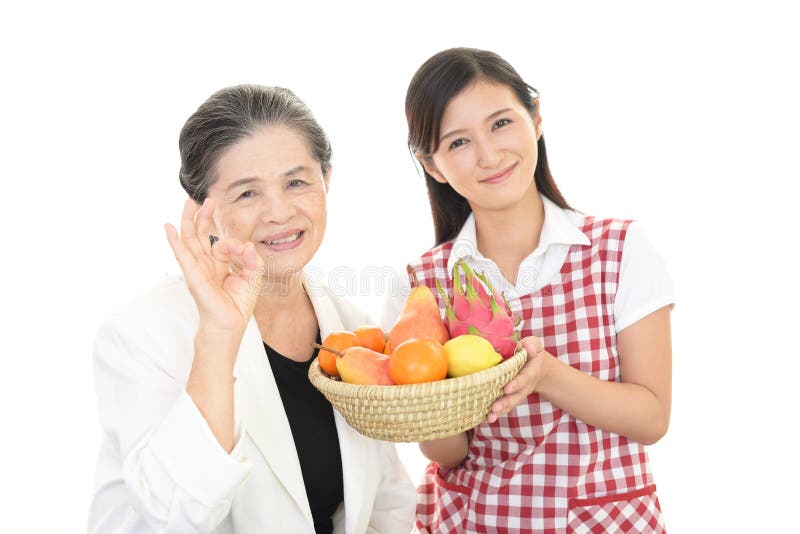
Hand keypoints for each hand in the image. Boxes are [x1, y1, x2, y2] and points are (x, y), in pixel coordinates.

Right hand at [165, 198, 262, 339]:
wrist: (229, 326)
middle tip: (208, 200)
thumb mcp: (253, 277)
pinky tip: (168, 227)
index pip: (222, 243)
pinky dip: (174, 240)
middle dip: (204, 217)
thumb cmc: (238, 305)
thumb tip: (246, 245)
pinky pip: (182, 254)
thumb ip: (252, 259)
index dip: (234, 242)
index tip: (245, 251)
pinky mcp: (193, 275)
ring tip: (189, 203)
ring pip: (190, 239)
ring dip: (189, 220)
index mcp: (218, 264)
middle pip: (201, 235)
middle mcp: (206, 264)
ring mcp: (197, 268)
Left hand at [486, 336, 548, 422]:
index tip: (507, 388)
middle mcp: (524, 386)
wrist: (537, 368)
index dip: (516, 384)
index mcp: (530, 373)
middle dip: (505, 403)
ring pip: (509, 404)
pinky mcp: (511, 397)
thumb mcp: (535, 345)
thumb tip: (527, 346)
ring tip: (489, 417)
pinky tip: (485, 419)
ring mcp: (517, 394)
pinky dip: (496, 414)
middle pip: (516, 397)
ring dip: (500, 411)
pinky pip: (504, 407)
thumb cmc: (532, 353)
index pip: (523, 379)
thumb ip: (532, 344)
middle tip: (495, 408)